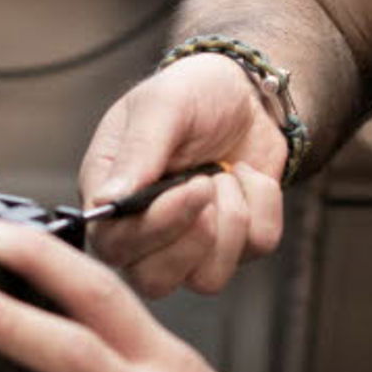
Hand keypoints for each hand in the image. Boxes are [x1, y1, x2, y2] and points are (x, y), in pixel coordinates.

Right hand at [77, 55, 288, 297]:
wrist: (246, 90)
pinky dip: (262, 204)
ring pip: (209, 278)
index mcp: (112, 197)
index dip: (154, 230)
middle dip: (193, 236)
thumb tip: (109, 200)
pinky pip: (256, 247)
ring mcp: (191, 243)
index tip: (190, 189)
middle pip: (155, 281)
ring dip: (231, 218)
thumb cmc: (191, 92)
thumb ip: (138, 151)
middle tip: (207, 181)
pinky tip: (245, 176)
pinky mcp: (236, 243)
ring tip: (224, 174)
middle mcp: (145, 231)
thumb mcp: (161, 106)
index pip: (114, 245)